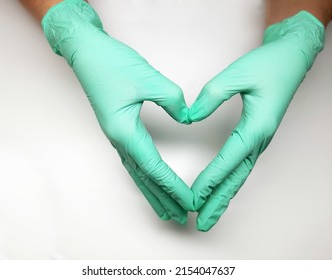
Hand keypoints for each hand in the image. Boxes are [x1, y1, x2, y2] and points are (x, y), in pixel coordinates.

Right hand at [42, 0, 193, 222]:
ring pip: (137, 172)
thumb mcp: (147, 78)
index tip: (188, 201)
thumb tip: (186, 117)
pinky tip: (149, 182)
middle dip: (163, 198)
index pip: (154, 167)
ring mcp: (116, 137)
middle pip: (144, 177)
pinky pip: (133, 161)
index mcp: (125, 131)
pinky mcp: (117, 130)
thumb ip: (172, 100)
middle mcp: (119, 140)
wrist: (86, 53)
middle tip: (179, 217)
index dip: (173, 186)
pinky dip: (144, 176)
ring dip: (152, 192)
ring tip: (165, 210)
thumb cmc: (110, 64)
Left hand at [189, 11, 324, 230]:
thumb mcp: (238, 74)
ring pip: (239, 176)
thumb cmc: (269, 66)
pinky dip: (229, 183)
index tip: (195, 198)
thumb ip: (212, 95)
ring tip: (209, 216)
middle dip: (217, 202)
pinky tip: (221, 191)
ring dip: (223, 198)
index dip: (210, 181)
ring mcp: (259, 140)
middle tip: (202, 223)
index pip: (228, 159)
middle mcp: (259, 139)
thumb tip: (191, 115)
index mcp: (256, 126)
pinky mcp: (255, 137)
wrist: (291, 59)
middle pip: (235, 178)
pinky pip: (240, 166)